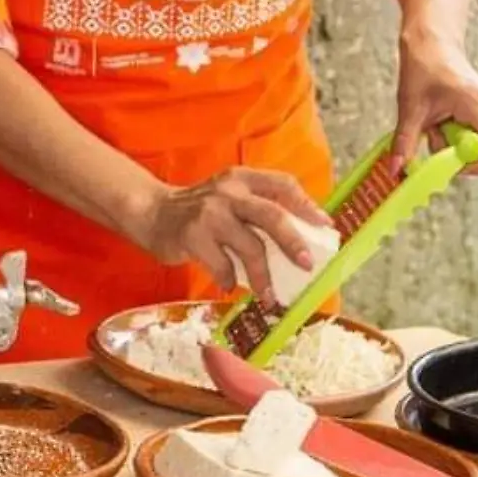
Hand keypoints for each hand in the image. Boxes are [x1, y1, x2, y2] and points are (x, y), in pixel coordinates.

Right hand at [123, 168, 330, 303]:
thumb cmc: (199, 211)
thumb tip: (301, 244)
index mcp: (243, 179)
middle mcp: (229, 191)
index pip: (282, 184)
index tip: (325, 226)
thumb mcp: (229, 198)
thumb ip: (258, 210)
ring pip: (249, 246)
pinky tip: (229, 286)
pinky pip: (222, 265)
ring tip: (270, 297)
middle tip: (307, 265)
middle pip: (271, 215)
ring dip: (263, 277)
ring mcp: (210, 213)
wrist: (151, 212)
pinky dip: (229, 280)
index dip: (307, 205)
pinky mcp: (192, 235)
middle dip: (293, 241)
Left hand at [394, 32, 477, 175]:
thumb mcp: (410, 108)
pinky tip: (439, 117)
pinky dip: (452, 133)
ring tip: (433, 121)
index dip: (475, 165)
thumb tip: (396, 170)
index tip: (449, 166)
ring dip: (451, 141)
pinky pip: (471, 133)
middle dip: (456, 153)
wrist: (431, 39)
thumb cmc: (424, 66)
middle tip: (433, 138)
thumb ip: (405, 142)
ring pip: (474, 142)